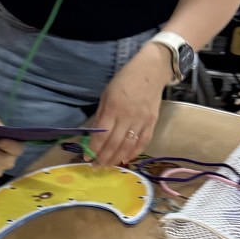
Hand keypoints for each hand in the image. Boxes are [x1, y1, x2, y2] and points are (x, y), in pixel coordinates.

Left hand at [89, 44, 168, 166]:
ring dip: (117, 158)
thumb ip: (101, 115)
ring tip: (108, 166)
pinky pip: (143, 141)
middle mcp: (128, 116)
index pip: (102, 134)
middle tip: (96, 166)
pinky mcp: (152, 122)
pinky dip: (134, 152)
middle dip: (103, 157)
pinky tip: (125, 159)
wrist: (151, 71)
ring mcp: (142, 120)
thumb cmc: (124, 81)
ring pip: (128, 145)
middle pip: (114, 143)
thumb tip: (95, 135)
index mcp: (113, 108)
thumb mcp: (106, 94)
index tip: (87, 157)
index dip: (93, 148)